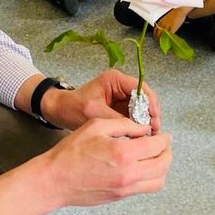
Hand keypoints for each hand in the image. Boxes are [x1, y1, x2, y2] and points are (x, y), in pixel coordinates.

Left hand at [43, 69, 163, 133]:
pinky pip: (134, 115)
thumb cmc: (72, 107)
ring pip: (142, 107)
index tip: (154, 119)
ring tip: (150, 135)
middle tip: (154, 130)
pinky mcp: (120, 107)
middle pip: (145, 98)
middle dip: (151, 114)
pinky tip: (141, 135)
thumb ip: (115, 118)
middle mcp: (121, 85)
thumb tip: (137, 128)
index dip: (151, 104)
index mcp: (115, 79)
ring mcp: (121, 96)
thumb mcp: (94, 113)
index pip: (141, 88)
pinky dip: (139, 124)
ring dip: (146, 121)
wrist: (60, 111)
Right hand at [44, 117, 172, 206]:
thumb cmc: (70, 154)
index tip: (163, 134)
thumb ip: (124, 125)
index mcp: (123, 153)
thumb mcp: (96, 126)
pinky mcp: (121, 196)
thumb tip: (143, 128)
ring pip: (159, 180)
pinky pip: (146, 188)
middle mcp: (128, 174)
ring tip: (156, 156)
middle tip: (163, 144)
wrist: (55, 181)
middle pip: (163, 164)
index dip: (164, 138)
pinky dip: (152, 177)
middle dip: (167, 152)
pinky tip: (143, 167)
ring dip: (162, 167)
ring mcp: (126, 188)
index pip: (157, 145)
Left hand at [153, 7, 189, 41]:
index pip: (156, 29)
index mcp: (161, 21)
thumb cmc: (175, 13)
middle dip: (158, 38)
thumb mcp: (166, 18)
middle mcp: (163, 24)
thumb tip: (163, 27)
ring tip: (163, 43)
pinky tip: (169, 40)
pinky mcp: (173, 27)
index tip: (155, 37)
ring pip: (163, 35)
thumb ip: (164, 22)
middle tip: (159, 42)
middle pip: (158, 33)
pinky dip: (168, 38)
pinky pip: (169, 34)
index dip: (155, 34)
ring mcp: (168, 26)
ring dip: (162, 40)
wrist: (179, 10)